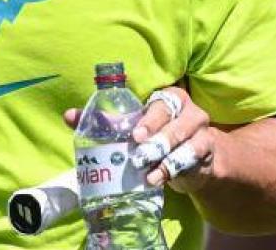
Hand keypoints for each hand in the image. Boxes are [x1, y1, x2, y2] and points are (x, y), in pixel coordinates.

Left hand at [66, 86, 217, 193]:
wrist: (192, 161)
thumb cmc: (157, 138)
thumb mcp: (134, 129)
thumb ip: (105, 122)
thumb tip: (69, 116)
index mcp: (167, 97)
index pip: (156, 102)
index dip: (146, 118)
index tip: (134, 135)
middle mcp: (186, 108)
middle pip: (170, 118)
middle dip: (154, 137)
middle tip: (138, 154)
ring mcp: (199, 127)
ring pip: (182, 138)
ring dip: (163, 156)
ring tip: (146, 172)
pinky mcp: (206, 147)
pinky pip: (192, 156)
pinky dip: (174, 167)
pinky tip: (159, 178)